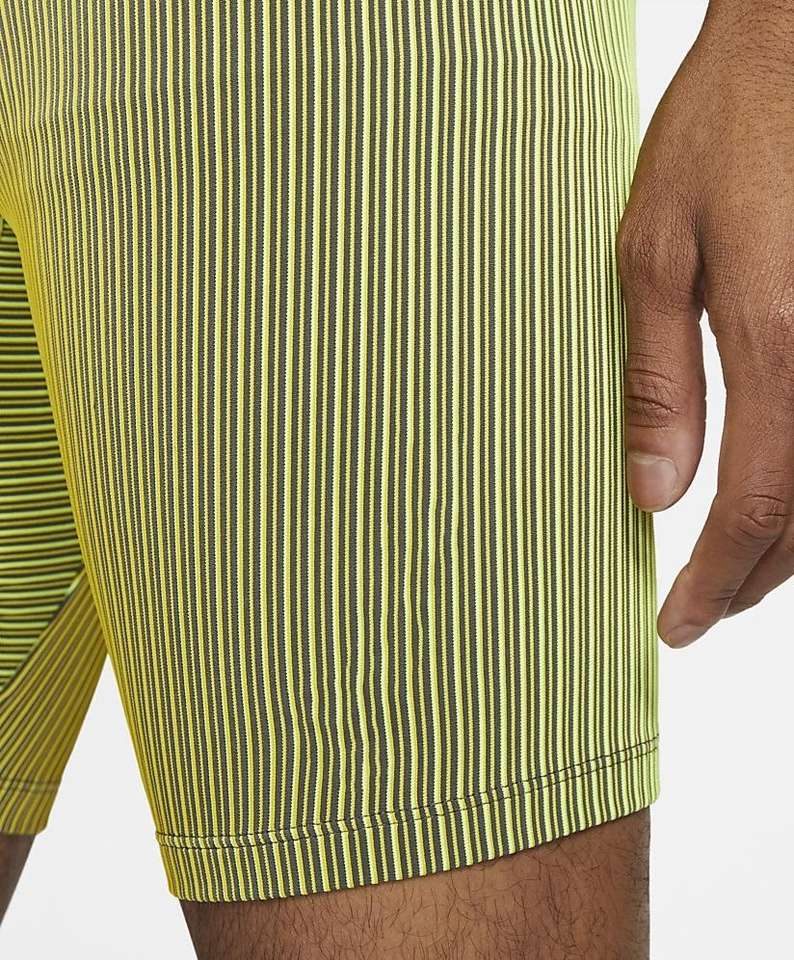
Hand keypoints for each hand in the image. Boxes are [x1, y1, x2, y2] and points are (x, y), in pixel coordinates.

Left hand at [618, 0, 793, 647]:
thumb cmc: (729, 128)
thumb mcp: (654, 252)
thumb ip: (657, 381)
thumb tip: (651, 491)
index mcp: (781, 343)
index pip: (756, 508)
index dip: (719, 582)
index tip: (679, 624)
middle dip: (757, 578)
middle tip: (704, 606)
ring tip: (737, 566)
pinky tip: (783, 490)